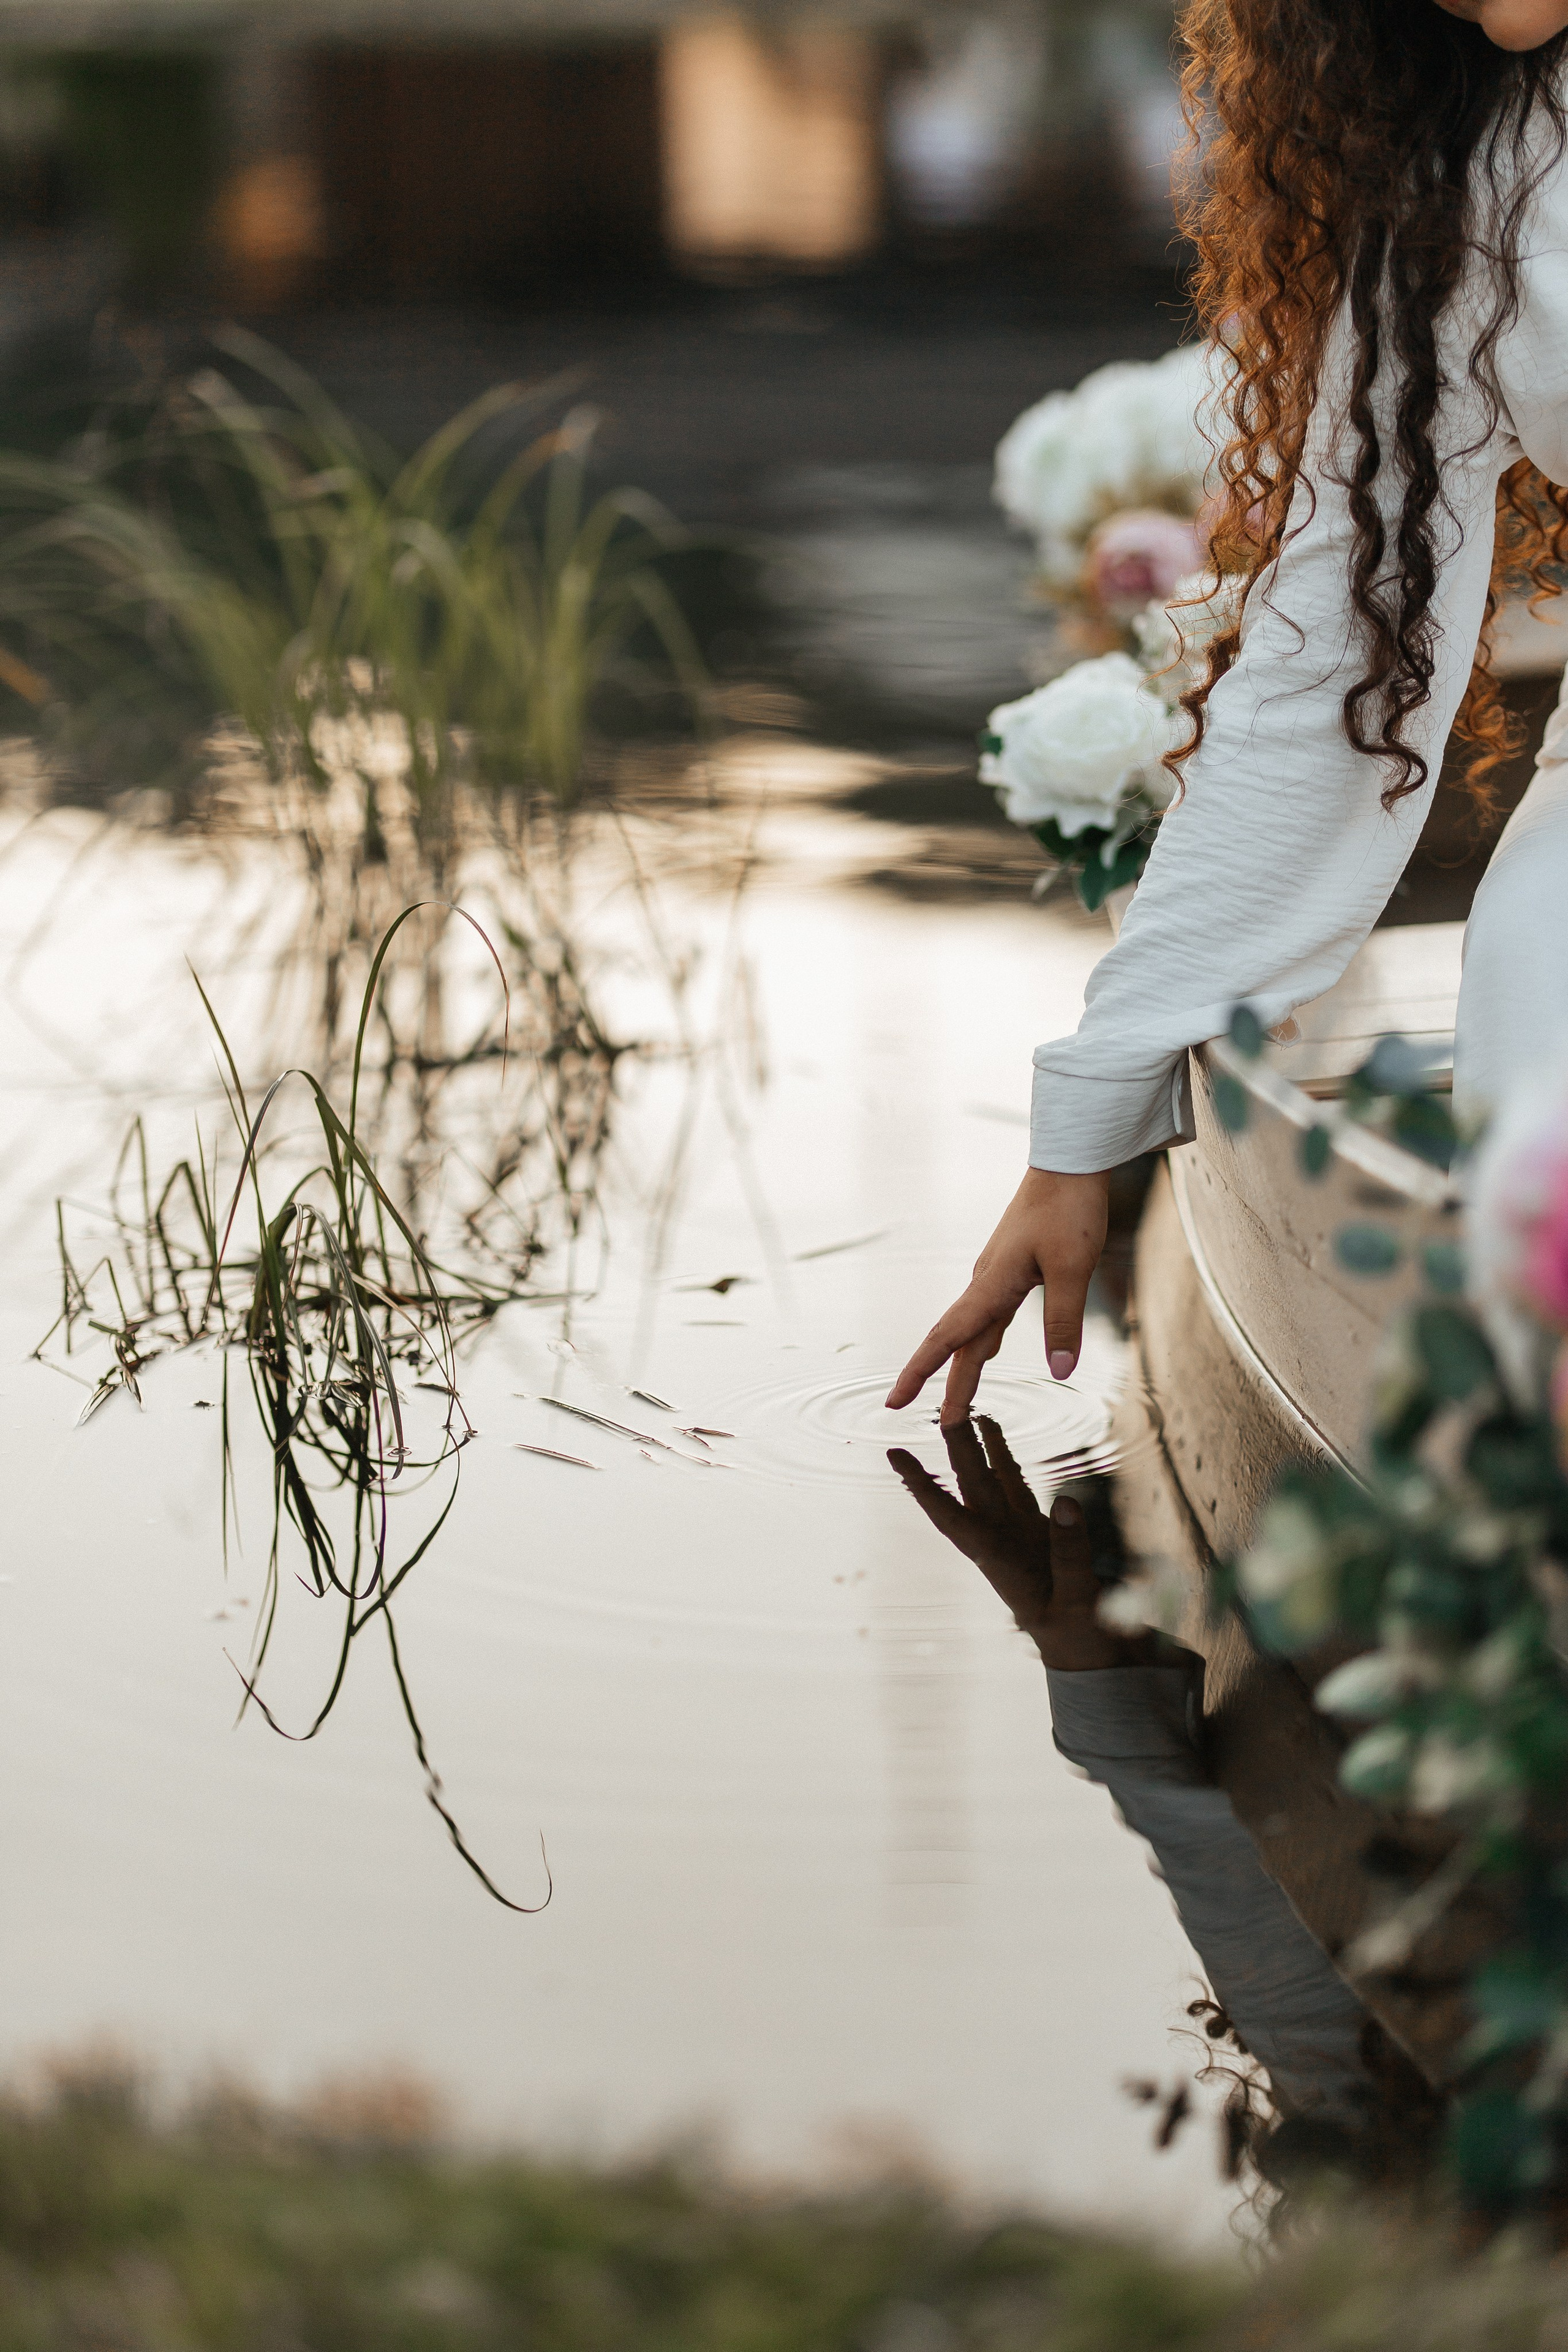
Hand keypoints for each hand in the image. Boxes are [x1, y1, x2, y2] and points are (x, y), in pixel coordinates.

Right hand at [885, 1167, 1108, 1427]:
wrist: (1068, 1161)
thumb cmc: (1069, 1208)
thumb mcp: (1074, 1266)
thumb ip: (1065, 1320)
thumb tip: (1060, 1372)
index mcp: (992, 1284)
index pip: (948, 1338)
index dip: (921, 1372)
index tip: (895, 1401)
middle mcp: (986, 1282)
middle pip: (959, 1343)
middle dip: (946, 1384)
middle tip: (939, 1423)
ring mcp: (996, 1275)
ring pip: (974, 1331)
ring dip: (964, 1367)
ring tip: (958, 1401)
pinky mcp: (1012, 1268)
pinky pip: (991, 1314)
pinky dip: (983, 1341)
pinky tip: (988, 1352)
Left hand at [888, 1416, 1154, 1668]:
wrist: (1087, 1653)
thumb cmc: (1077, 1636)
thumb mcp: (1078, 1601)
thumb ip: (1072, 1554)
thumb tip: (1067, 1500)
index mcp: (997, 1560)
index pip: (951, 1517)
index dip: (922, 1487)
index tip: (894, 1457)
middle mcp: (1000, 1540)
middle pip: (971, 1487)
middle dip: (954, 1449)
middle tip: (938, 1409)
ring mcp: (1018, 1532)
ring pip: (991, 1480)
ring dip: (977, 1447)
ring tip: (966, 1409)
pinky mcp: (1038, 1530)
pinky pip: (1016, 1485)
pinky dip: (1004, 1459)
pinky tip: (995, 1435)